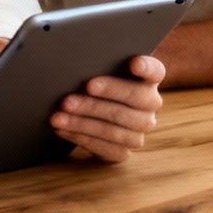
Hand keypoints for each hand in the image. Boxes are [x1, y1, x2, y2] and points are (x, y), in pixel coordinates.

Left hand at [50, 55, 164, 161]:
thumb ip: (96, 63)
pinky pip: (107, 149)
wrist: (91, 108)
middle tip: (68, 100)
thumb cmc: (94, 80)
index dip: (146, 67)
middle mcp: (150, 104)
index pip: (155, 70)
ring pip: (116, 129)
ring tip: (58, 117)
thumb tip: (73, 62)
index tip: (134, 63)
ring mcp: (140, 130)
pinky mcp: (125, 150)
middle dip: (97, 102)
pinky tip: (62, 130)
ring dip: (83, 123)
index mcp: (149, 78)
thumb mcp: (97, 68)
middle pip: (130, 104)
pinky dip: (81, 139)